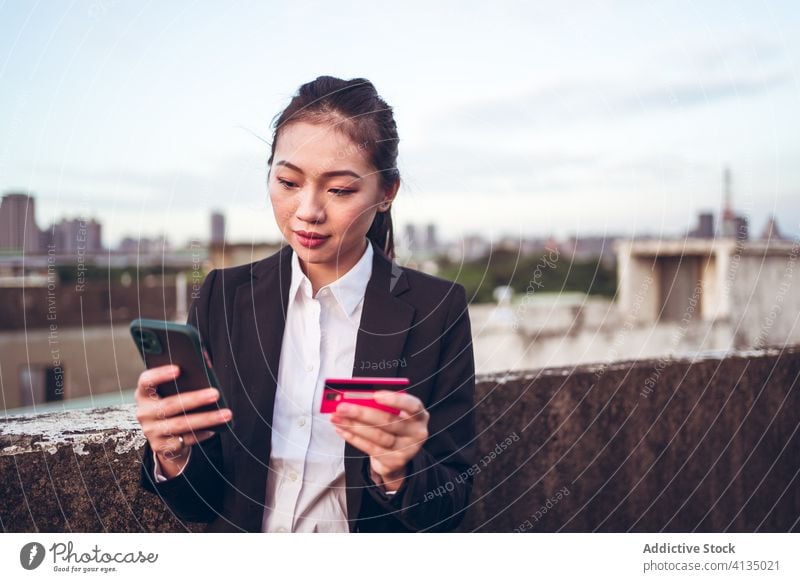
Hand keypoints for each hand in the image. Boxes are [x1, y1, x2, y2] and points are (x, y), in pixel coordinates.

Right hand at [134, 364, 231, 478]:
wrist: (165, 438)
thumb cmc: (174, 405)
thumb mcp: (174, 392)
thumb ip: (186, 377)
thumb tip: (207, 360)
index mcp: (144, 394)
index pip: (146, 381)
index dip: (160, 374)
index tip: (179, 369)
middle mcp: (144, 412)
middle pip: (170, 404)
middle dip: (195, 399)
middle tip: (216, 393)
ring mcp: (151, 431)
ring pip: (180, 424)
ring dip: (206, 418)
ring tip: (226, 414)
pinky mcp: (161, 447)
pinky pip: (185, 439)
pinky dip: (202, 434)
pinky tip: (215, 428)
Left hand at [330, 390, 428, 491]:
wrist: (398, 455)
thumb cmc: (393, 425)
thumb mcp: (394, 413)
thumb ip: (380, 404)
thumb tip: (354, 396)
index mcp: (419, 415)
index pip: (412, 405)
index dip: (395, 400)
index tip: (375, 394)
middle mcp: (417, 433)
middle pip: (388, 422)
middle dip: (362, 413)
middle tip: (342, 406)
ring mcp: (406, 450)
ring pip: (377, 436)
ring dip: (353, 426)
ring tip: (336, 417)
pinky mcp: (393, 462)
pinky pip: (370, 448)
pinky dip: (353, 438)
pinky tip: (341, 429)